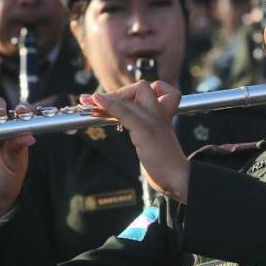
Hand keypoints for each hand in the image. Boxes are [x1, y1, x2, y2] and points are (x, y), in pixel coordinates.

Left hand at [83, 81, 189, 201]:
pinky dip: (109, 105)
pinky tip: (96, 101)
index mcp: (164, 114)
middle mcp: (160, 113)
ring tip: (87, 100)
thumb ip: (142, 127)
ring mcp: (153, 120)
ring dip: (106, 98)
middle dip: (117, 93)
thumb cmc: (165, 163)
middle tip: (94, 101)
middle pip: (141, 88)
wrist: (178, 177)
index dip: (131, 94)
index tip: (115, 103)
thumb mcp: (152, 140)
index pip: (152, 89)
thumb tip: (123, 120)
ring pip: (130, 98)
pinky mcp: (146, 130)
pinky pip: (125, 111)